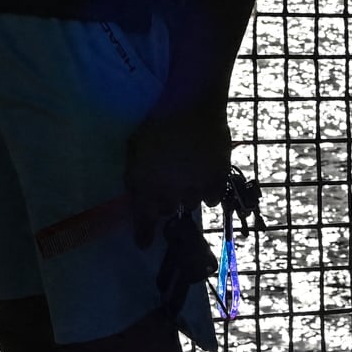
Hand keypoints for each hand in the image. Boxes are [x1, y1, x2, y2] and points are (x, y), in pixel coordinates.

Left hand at [123, 91, 236, 243]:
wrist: (191, 106)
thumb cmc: (157, 122)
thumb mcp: (135, 149)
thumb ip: (135, 175)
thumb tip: (138, 194)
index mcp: (147, 186)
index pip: (143, 220)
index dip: (143, 234)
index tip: (143, 245)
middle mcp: (171, 193)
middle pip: (168, 210)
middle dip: (165, 203)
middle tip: (167, 187)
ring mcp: (196, 188)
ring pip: (191, 204)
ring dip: (187, 195)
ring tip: (186, 178)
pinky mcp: (217, 179)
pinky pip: (212, 198)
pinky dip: (208, 192)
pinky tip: (205, 180)